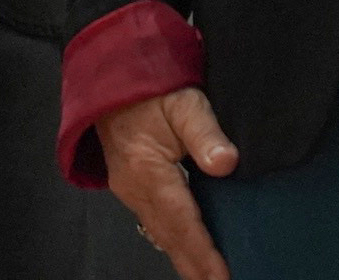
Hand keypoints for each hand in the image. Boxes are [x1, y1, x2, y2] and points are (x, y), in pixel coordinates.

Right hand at [98, 89, 237, 279]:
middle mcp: (134, 188)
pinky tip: (188, 251)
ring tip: (208, 278)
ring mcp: (129, 190)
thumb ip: (206, 132)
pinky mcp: (130, 187)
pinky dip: (174, 242)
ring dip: (185, 258)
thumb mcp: (184, 101)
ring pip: (160, 233)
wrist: (112, 78)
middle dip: (195, 267)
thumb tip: (226, 163)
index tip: (221, 276)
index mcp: (147, 170)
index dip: (203, 252)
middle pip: (170, 237)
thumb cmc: (151, 88)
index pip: (182, 220)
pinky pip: (154, 223)